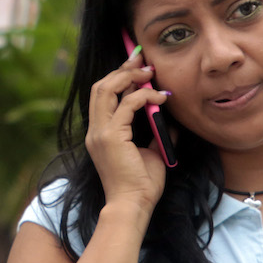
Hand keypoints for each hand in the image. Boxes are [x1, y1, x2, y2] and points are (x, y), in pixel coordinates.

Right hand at [84, 46, 169, 214]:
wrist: (133, 205)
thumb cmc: (141, 184)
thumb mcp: (151, 151)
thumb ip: (155, 131)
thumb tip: (168, 115)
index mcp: (99, 133)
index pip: (102, 95)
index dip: (118, 76)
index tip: (136, 64)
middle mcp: (95, 130)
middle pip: (101, 86)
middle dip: (122, 68)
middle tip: (142, 57)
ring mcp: (100, 133)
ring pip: (107, 89)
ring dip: (130, 76)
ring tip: (150, 72)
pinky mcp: (111, 136)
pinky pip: (127, 105)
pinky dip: (145, 96)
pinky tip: (161, 98)